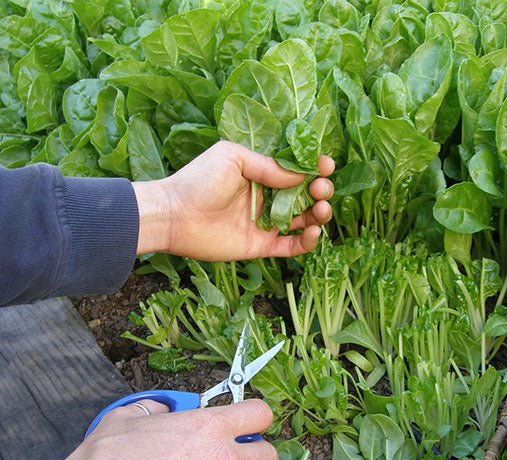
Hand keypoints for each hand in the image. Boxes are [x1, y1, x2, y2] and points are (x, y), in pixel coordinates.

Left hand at [133, 141, 334, 259]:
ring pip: (304, 220)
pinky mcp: (261, 245)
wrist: (173, 215)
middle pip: (306, 195)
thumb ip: (268, 166)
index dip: (315, 168)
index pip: (296, 170)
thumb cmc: (198, 180)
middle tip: (321, 189)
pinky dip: (307, 242)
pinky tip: (313, 232)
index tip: (326, 165)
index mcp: (261, 173)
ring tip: (321, 210)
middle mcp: (267, 197)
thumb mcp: (233, 158)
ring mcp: (266, 222)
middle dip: (321, 190)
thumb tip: (300, 177)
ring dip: (320, 214)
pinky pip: (292, 246)